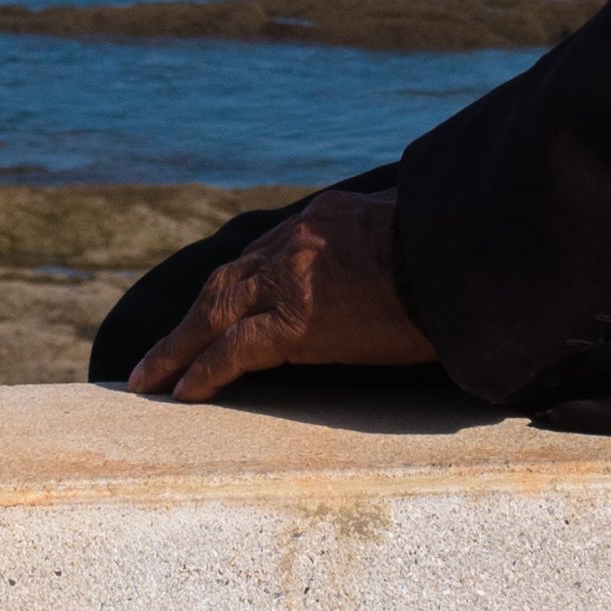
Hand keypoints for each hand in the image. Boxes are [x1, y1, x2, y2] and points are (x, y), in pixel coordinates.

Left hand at [125, 191, 433, 399]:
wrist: (461, 251)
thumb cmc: (452, 245)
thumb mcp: (406, 224)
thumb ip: (380, 239)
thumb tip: (392, 254)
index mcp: (322, 219)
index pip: (263, 254)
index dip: (234, 287)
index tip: (217, 309)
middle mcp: (295, 242)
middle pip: (226, 281)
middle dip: (190, 318)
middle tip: (160, 353)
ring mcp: (290, 280)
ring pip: (215, 313)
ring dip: (178, 347)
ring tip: (149, 378)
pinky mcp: (296, 323)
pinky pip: (234, 350)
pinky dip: (202, 370)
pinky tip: (181, 392)